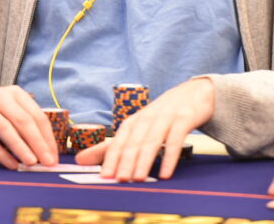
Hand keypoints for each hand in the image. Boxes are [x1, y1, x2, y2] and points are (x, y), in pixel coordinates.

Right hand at [0, 85, 56, 169]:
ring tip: (31, 163)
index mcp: (15, 93)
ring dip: (20, 147)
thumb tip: (44, 153)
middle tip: (47, 162)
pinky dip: (0, 153)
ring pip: (5, 128)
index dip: (47, 138)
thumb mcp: (6, 111)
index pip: (37, 116)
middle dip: (38, 143)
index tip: (53, 156)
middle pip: (23, 121)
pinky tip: (10, 164)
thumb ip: (23, 127)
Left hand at [74, 77, 213, 180]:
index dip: (110, 158)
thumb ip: (111, 146)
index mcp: (133, 122)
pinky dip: (169, 157)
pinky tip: (165, 173)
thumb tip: (80, 160)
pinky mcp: (184, 119)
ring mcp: (165, 118)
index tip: (103, 176)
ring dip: (144, 160)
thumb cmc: (161, 116)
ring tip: (138, 178)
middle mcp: (146, 118)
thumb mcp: (138, 128)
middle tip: (118, 180)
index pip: (118, 141)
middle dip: (125, 161)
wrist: (194, 93)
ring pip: (152, 140)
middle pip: (133, 142)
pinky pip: (176, 140)